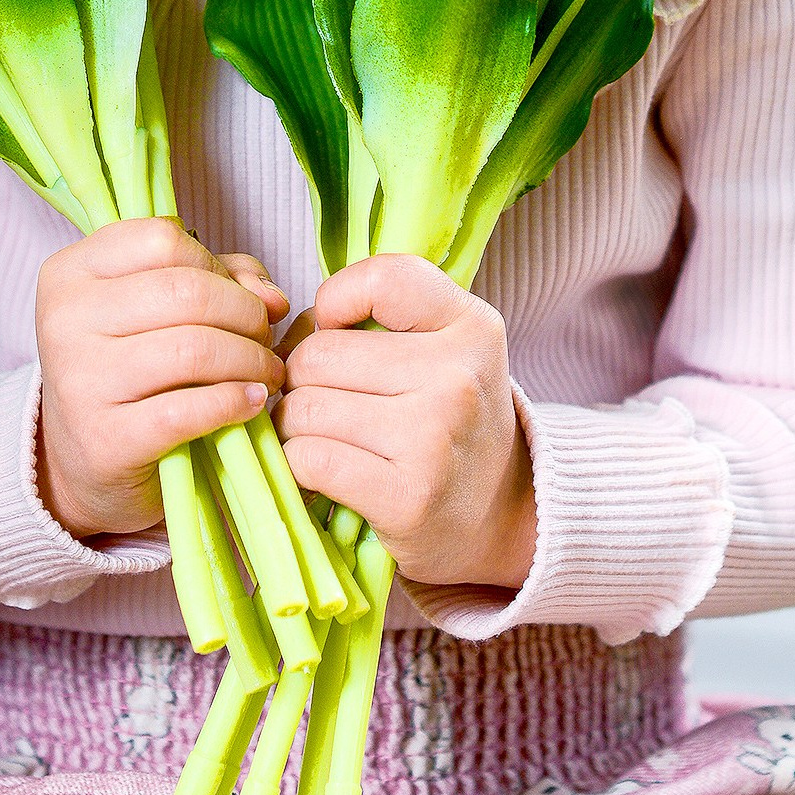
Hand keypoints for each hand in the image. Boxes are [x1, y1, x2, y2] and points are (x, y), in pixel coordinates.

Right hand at [35, 218, 288, 542]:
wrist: (82, 464)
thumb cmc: (129, 371)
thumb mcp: (158, 309)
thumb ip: (219, 280)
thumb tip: (273, 297)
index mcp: (70, 272)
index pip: (163, 240)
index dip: (215, 265)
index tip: (236, 294)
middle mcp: (65, 320)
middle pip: (187, 292)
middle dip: (246, 314)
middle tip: (265, 338)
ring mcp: (81, 381)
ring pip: (194, 349)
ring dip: (250, 360)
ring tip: (267, 373)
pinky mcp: (106, 440)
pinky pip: (190, 409)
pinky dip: (235, 402)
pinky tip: (252, 402)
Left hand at [276, 254, 535, 590]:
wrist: (501, 515)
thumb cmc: (451, 420)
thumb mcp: (448, 347)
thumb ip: (387, 313)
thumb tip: (296, 324)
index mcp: (472, 326)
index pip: (381, 279)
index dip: (335, 300)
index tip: (336, 331)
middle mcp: (458, 377)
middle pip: (318, 354)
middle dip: (300, 378)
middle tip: (320, 398)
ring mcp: (434, 439)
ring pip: (305, 408)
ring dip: (294, 426)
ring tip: (320, 435)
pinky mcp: (407, 499)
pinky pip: (309, 458)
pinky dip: (298, 464)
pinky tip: (321, 469)